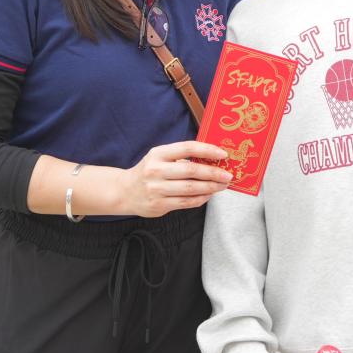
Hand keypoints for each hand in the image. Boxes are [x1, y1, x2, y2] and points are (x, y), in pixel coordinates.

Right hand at [118, 141, 232, 217]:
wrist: (125, 192)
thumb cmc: (149, 171)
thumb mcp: (159, 158)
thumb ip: (181, 157)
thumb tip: (211, 159)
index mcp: (158, 154)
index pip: (187, 148)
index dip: (207, 150)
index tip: (223, 154)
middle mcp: (156, 170)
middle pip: (191, 170)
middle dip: (213, 173)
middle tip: (228, 175)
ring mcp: (156, 189)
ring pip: (191, 189)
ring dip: (210, 187)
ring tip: (222, 186)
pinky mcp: (159, 205)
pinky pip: (186, 202)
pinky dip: (201, 199)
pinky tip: (209, 195)